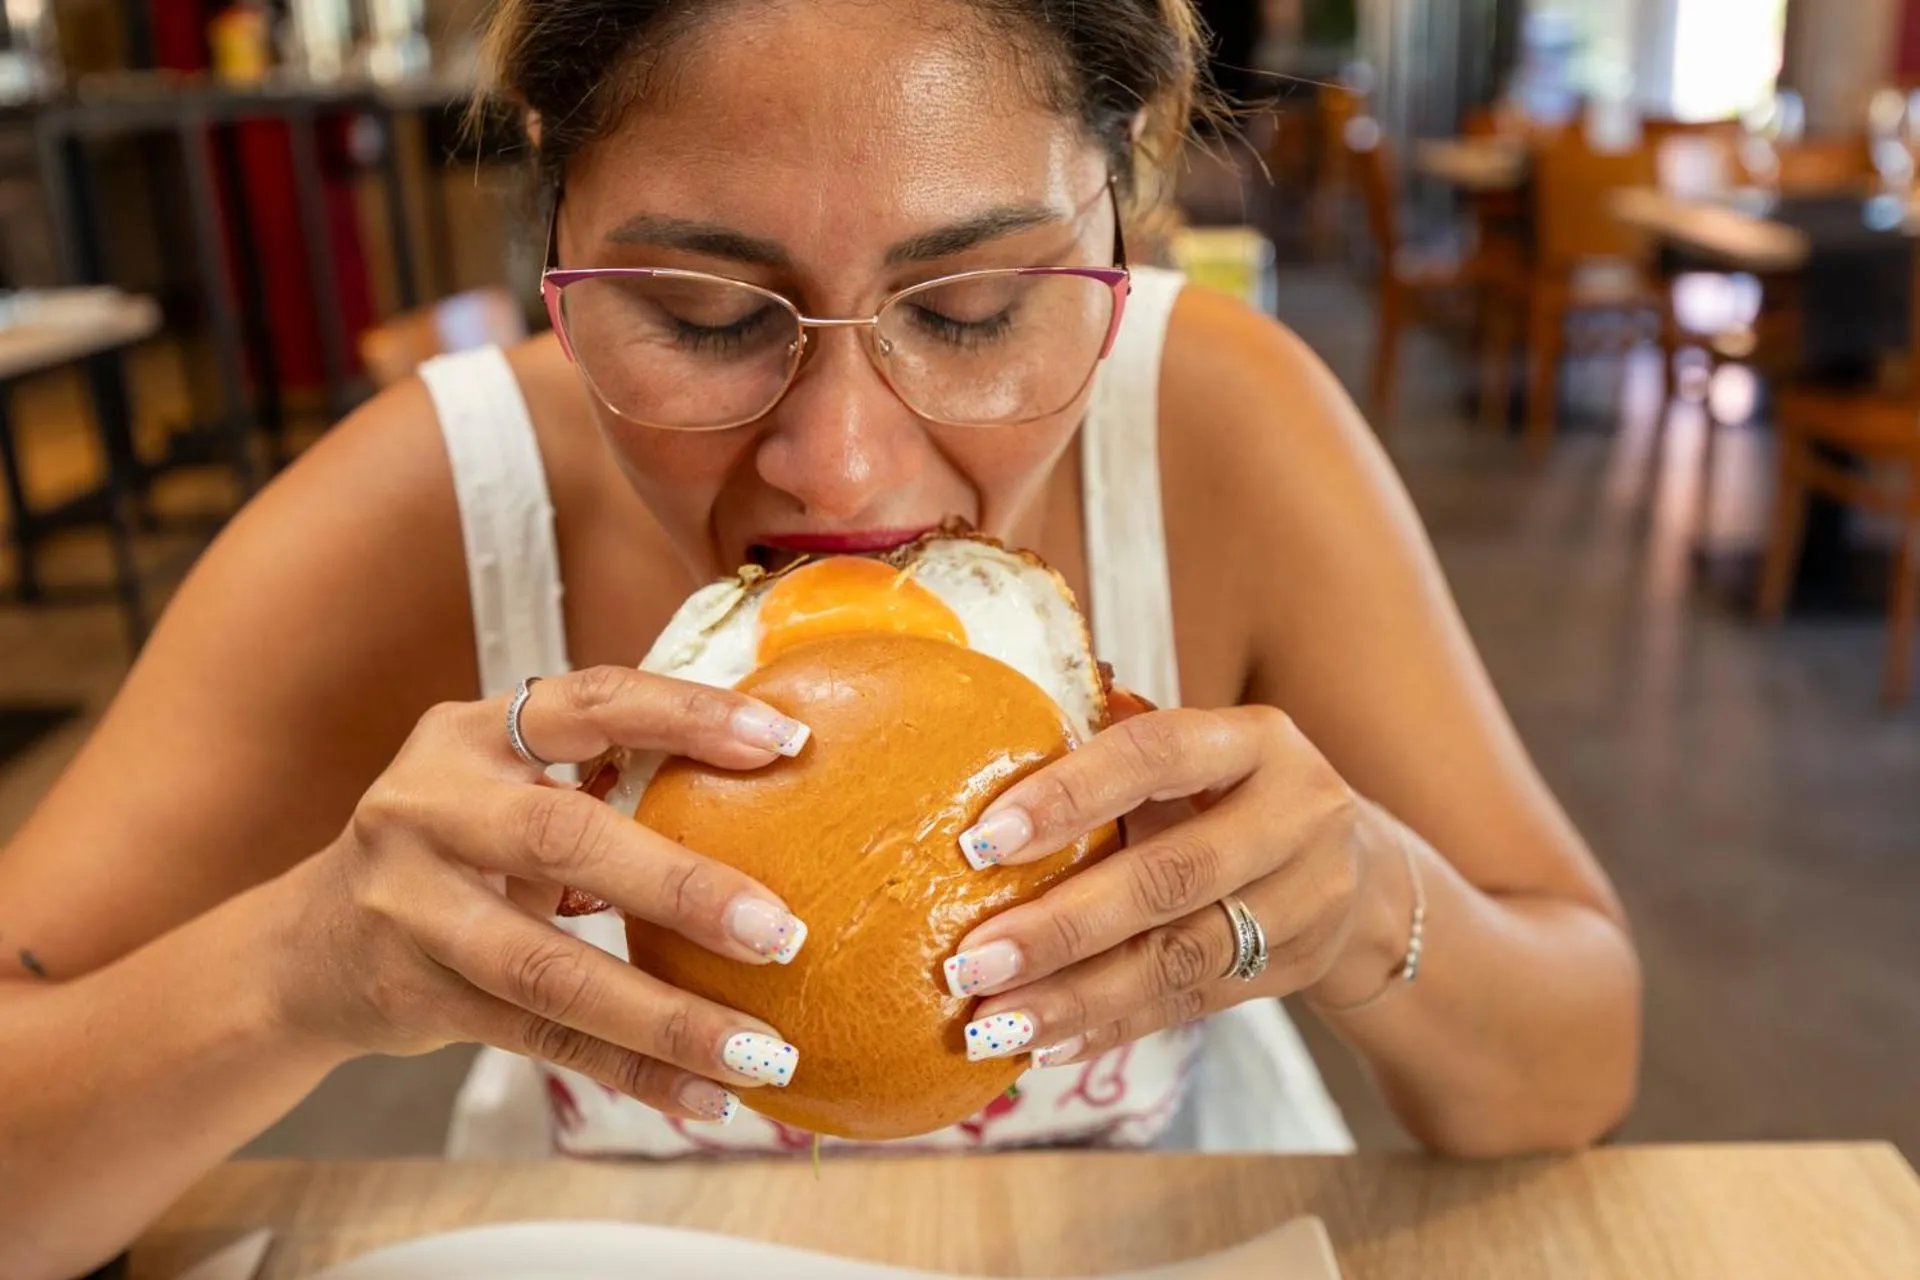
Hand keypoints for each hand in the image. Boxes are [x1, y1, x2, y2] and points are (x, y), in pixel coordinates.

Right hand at [267, 666, 816, 1122]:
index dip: (686, 715)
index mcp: (471, 734)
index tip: (783, 741)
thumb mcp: (504, 784)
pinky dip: (632, 1072)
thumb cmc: (455, 847)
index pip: (590, 702)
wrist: (308, 946)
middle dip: (681, 887)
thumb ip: (600, 774)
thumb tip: (772, 774)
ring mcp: (414, 908)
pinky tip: (706, 1095)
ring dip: (668, 1017)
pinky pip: (543, 1041)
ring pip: (553, 971)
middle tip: (781, 932)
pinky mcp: (419, 997)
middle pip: (564, 841)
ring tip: (763, 1050)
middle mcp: (431, 808)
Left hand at [939, 702, 1366, 1065]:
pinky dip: (1110, 1028)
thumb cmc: (1234, 790)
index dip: (1070, 794)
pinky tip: (1044, 1045)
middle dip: (1061, 927)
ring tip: (993, 1024)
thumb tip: (990, 739)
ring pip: (1179, 960)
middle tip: (972, 960)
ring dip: (1076, 998)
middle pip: (1170, 877)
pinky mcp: (1293, 969)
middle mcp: (1296, 814)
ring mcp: (1307, 900)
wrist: (1359, 867)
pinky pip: (1189, 1005)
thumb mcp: (1198, 749)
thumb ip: (1112, 744)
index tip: (981, 841)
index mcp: (1256, 740)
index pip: (1156, 756)